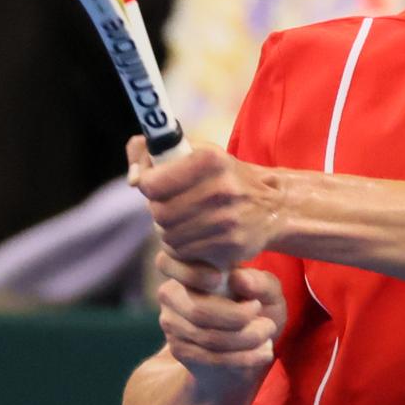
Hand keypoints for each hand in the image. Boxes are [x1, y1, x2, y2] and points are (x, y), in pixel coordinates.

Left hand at [126, 136, 280, 269]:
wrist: (272, 207)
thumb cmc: (223, 176)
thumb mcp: (195, 152)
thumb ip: (151, 152)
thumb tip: (133, 180)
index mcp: (210, 159)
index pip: (152, 183)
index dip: (148, 185)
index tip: (155, 184)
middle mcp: (221, 188)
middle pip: (159, 212)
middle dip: (159, 210)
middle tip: (171, 205)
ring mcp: (227, 219)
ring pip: (169, 235)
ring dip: (170, 230)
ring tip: (186, 220)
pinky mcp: (231, 245)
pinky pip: (186, 252)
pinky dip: (184, 246)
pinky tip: (197, 235)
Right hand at [153, 248, 284, 396]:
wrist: (248, 341)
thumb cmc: (256, 304)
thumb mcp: (267, 292)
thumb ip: (259, 282)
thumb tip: (239, 279)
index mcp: (189, 266)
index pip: (190, 275)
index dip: (214, 287)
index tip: (254, 303)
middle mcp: (170, 293)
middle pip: (200, 312)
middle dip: (240, 321)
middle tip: (268, 325)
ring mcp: (170, 322)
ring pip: (208, 338)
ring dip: (245, 341)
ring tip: (268, 338)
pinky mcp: (178, 349)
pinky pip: (209, 357)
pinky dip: (241, 358)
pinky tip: (262, 353)